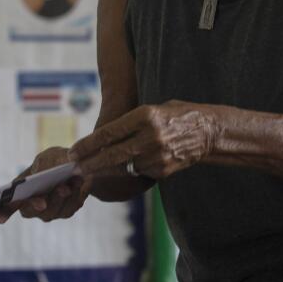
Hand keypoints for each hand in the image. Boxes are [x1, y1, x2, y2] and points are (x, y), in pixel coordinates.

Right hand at [0, 146, 89, 224]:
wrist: (77, 166)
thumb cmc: (54, 161)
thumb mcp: (47, 158)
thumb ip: (45, 166)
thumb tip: (45, 174)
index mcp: (19, 190)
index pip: (5, 205)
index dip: (1, 213)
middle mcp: (31, 205)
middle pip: (29, 211)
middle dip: (36, 205)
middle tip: (42, 203)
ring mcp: (49, 211)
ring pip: (52, 210)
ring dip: (60, 197)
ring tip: (66, 185)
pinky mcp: (67, 211)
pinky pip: (70, 207)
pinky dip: (75, 194)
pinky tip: (79, 182)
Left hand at [70, 101, 217, 180]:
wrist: (208, 131)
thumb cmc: (177, 115)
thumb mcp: (153, 109)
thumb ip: (130, 123)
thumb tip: (103, 138)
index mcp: (145, 116)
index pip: (109, 133)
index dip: (88, 145)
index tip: (74, 151)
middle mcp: (150, 137)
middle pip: (112, 154)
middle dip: (90, 162)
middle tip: (74, 167)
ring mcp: (157, 155)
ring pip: (123, 167)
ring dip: (106, 170)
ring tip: (90, 170)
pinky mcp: (163, 170)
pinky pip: (138, 172)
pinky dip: (127, 171)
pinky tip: (119, 169)